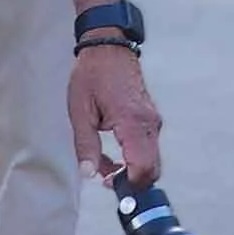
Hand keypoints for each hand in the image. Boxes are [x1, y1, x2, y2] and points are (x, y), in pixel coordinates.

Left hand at [71, 44, 163, 188]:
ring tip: (106, 170)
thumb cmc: (93, 76)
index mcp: (132, 122)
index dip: (129, 185)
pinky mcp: (150, 117)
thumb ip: (86, 146)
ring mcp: (152, 120)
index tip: (111, 188)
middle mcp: (149, 123)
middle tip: (108, 183)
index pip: (142, 167)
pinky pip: (148, 146)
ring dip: (133, 170)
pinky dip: (135, 158)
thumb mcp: (81, 112)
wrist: (109, 47)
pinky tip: (114, 158)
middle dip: (133, 182)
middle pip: (153, 168)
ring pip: (152, 159)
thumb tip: (89, 174)